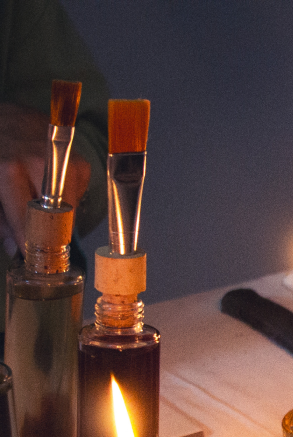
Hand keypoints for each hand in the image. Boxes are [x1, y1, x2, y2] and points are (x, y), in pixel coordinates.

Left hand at [0, 103, 91, 249]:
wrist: (3, 115)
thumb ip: (0, 218)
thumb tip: (16, 249)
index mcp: (9, 170)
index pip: (27, 220)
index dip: (31, 244)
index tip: (35, 260)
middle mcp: (39, 163)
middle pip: (57, 216)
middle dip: (50, 231)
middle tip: (43, 241)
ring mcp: (63, 157)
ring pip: (73, 204)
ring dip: (61, 212)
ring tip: (46, 210)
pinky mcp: (76, 155)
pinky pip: (80, 187)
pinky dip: (69, 194)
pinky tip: (53, 188)